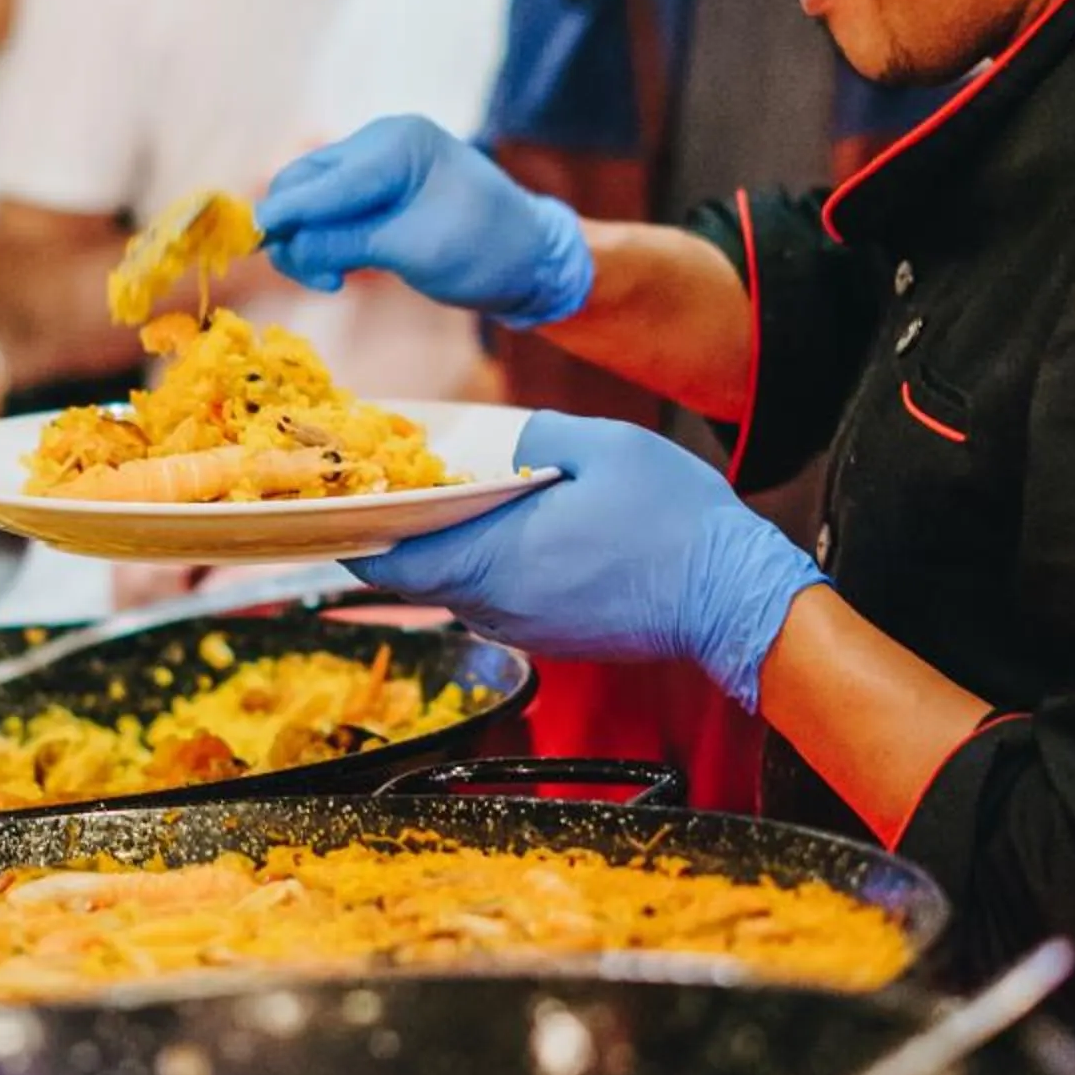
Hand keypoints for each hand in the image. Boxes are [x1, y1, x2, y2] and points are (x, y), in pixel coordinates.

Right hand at [260, 118, 591, 326]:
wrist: (531, 261)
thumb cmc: (486, 251)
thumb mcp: (414, 250)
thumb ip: (344, 242)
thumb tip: (281, 242)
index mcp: (397, 144)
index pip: (324, 179)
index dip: (286, 213)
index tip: (252, 242)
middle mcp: (381, 143)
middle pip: (303, 182)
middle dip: (295, 230)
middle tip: (319, 281)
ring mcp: (377, 166)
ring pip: (309, 199)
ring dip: (307, 241)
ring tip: (333, 281)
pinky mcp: (375, 193)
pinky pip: (328, 212)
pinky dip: (323, 242)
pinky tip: (340, 272)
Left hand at [348, 412, 826, 712]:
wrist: (734, 598)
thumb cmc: (675, 521)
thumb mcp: (604, 446)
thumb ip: (536, 437)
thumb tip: (504, 442)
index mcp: (495, 557)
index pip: (391, 562)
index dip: (356, 535)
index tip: (339, 504)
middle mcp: (498, 604)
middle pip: (418, 576)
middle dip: (401, 534)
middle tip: (395, 486)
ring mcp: (526, 627)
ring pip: (459, 589)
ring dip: (450, 550)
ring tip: (457, 501)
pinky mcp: (553, 636)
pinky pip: (499, 600)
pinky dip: (490, 568)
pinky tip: (515, 532)